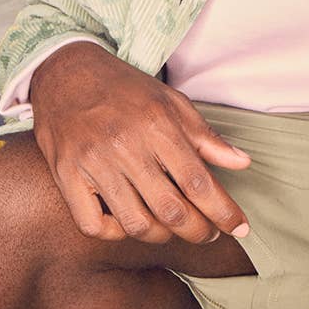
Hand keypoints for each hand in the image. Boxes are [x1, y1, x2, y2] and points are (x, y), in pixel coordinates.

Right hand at [30, 42, 250, 244]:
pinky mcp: (66, 176)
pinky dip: (116, 233)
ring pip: (135, 223)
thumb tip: (242, 162)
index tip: (240, 227)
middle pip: (171, 210)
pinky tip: (130, 223)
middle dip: (199, 231)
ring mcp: (93, 164)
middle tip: (210, 233)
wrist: (67, 72)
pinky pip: (93, 225)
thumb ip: (205, 136)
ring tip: (174, 228)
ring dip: (163, 236)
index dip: (223, 211)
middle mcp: (125, 146)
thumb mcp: (171, 101)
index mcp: (157, 125)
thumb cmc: (125, 88)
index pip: (198, 181)